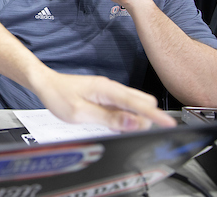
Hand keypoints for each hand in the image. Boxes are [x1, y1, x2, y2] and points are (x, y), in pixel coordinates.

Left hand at [34, 71, 176, 130]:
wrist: (46, 84)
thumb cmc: (59, 96)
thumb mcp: (81, 113)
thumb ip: (109, 119)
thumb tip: (134, 123)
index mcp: (107, 90)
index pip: (138, 104)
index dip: (156, 116)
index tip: (170, 124)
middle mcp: (111, 88)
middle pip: (142, 102)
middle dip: (145, 118)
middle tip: (130, 131)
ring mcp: (109, 91)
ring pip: (133, 104)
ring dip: (133, 117)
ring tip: (116, 127)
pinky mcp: (105, 95)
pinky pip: (123, 105)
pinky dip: (124, 115)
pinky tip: (112, 122)